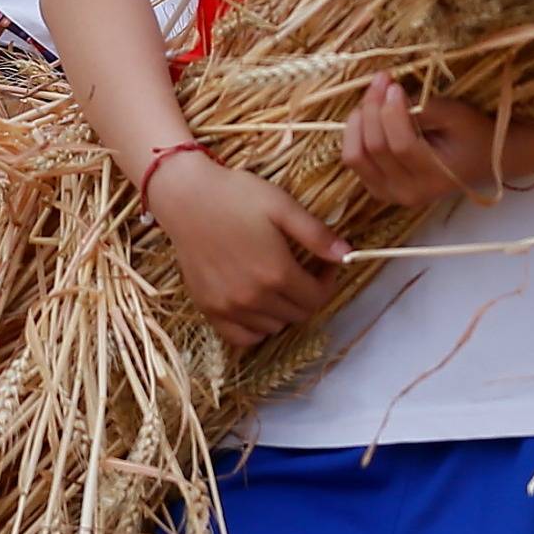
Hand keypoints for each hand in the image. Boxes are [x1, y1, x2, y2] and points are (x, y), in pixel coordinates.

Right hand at [144, 152, 348, 345]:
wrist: (186, 197)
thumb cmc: (236, 196)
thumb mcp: (282, 206)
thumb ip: (316, 235)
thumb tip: (347, 256)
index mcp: (276, 273)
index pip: (318, 298)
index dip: (328, 282)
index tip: (325, 266)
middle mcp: (253, 298)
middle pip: (298, 315)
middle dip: (308, 295)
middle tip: (304, 272)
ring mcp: (228, 307)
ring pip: (273, 327)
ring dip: (284, 310)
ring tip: (279, 284)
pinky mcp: (208, 308)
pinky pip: (241, 337)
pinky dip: (255, 328)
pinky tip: (257, 305)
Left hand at [340, 76, 533, 212]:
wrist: (482, 161)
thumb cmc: (473, 135)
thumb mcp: (457, 116)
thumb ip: (425, 109)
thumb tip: (390, 95)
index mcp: (434, 178)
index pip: (400, 144)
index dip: (392, 112)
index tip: (394, 85)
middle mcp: (408, 193)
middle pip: (374, 148)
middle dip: (372, 108)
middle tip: (382, 80)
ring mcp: (389, 194)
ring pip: (355, 156)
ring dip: (358, 121)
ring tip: (372, 96)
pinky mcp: (377, 188)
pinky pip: (354, 160)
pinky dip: (354, 134)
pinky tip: (367, 115)